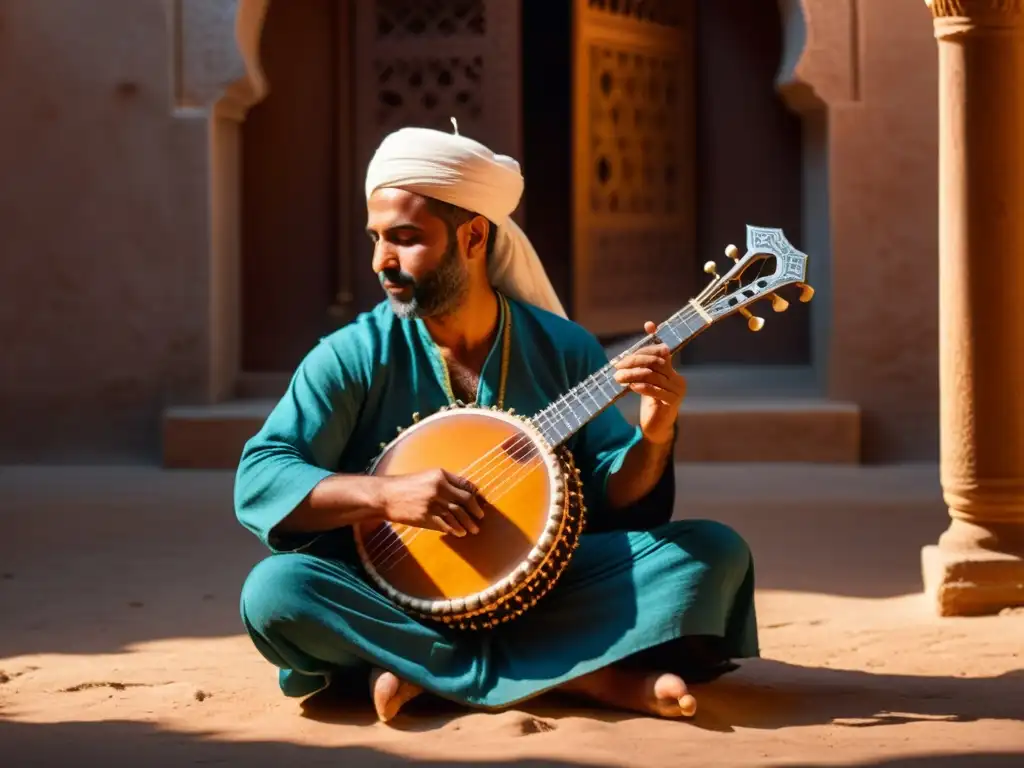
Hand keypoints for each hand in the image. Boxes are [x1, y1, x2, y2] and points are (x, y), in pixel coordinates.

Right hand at [380, 469, 484, 536]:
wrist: (386, 496)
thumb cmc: (405, 486)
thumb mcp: (426, 477)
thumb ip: (444, 482)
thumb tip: (462, 493)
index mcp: (440, 475)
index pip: (465, 484)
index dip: (475, 494)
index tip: (481, 502)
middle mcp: (438, 487)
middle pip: (464, 500)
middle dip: (475, 510)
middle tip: (481, 517)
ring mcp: (432, 503)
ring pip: (457, 514)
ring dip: (467, 523)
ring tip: (473, 529)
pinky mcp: (425, 516)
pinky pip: (445, 524)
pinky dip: (454, 529)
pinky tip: (459, 532)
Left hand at [613, 321, 686, 444]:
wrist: (656, 428)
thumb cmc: (649, 401)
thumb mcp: (645, 381)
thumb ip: (642, 365)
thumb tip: (635, 346)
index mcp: (672, 371)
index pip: (662, 351)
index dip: (654, 340)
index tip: (648, 326)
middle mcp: (678, 378)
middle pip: (656, 362)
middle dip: (635, 360)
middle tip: (618, 365)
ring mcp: (677, 391)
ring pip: (654, 376)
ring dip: (634, 375)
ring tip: (619, 376)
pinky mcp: (672, 403)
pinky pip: (657, 391)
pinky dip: (643, 387)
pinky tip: (631, 386)